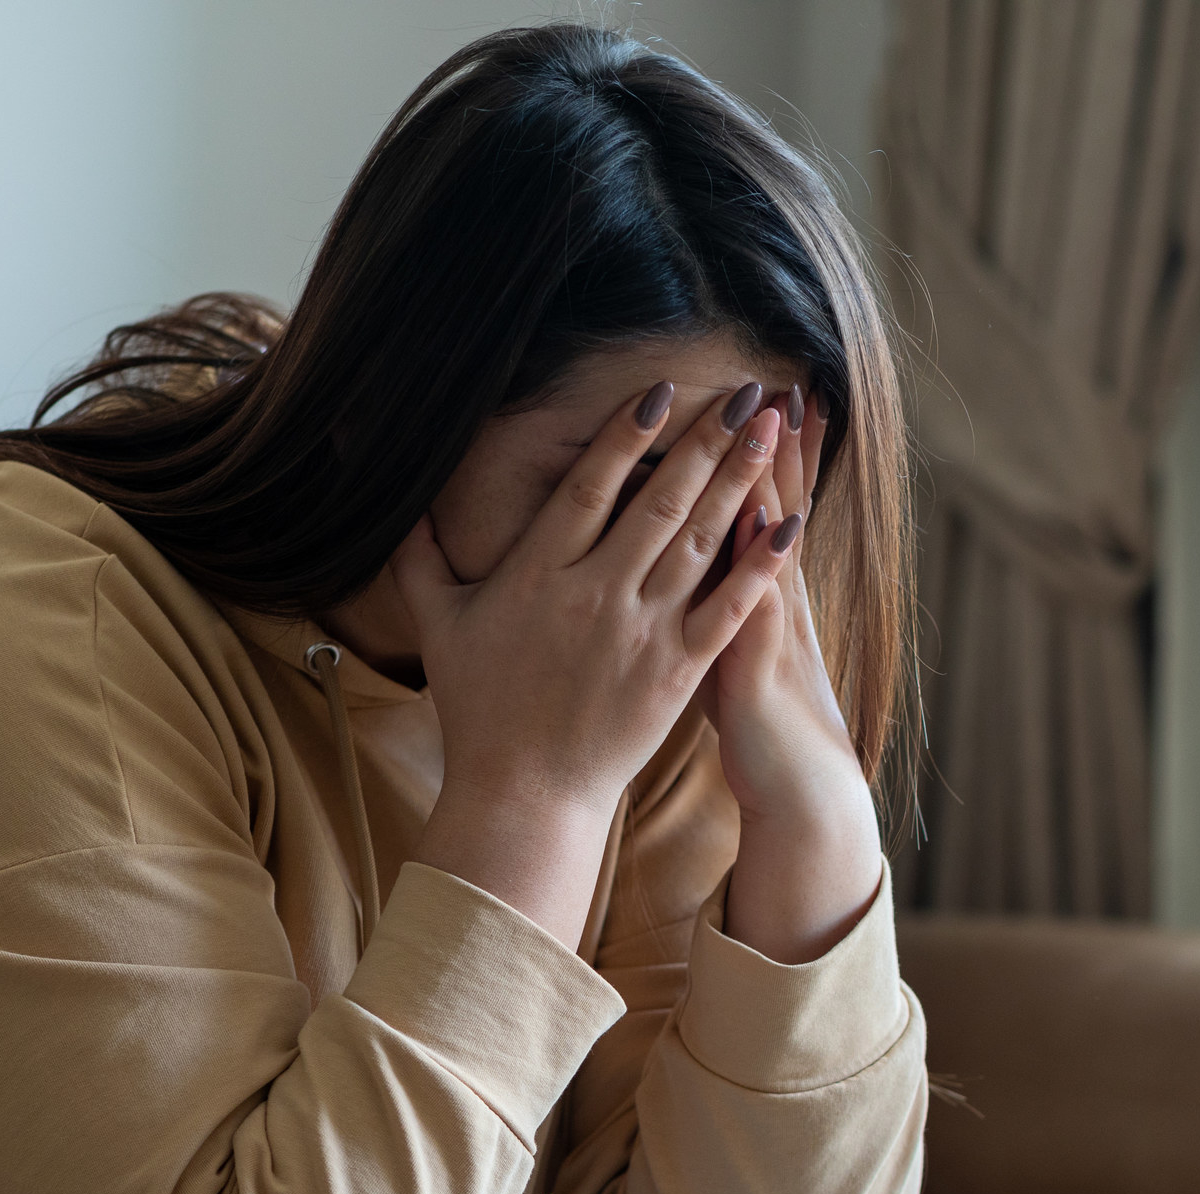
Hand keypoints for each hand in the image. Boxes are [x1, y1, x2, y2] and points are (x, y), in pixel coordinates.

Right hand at [395, 381, 795, 940]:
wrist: (524, 795)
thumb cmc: (478, 712)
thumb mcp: (438, 629)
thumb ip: (421, 561)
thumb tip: (408, 508)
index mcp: (537, 574)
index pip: (587, 487)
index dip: (625, 436)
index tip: (660, 392)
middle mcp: (595, 594)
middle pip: (659, 501)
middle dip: (704, 441)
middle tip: (743, 392)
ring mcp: (642, 632)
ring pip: (699, 542)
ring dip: (739, 482)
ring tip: (771, 431)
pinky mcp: (678, 672)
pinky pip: (729, 608)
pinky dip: (763, 564)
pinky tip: (792, 523)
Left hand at [708, 388, 886, 963]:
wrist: (806, 793)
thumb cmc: (764, 732)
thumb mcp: (740, 661)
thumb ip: (719, 610)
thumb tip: (693, 575)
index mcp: (764, 595)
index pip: (765, 507)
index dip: (768, 454)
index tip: (770, 394)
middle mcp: (773, 599)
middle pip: (774, 504)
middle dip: (776, 444)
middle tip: (782, 376)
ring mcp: (770, 625)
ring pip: (770, 536)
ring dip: (772, 476)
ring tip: (775, 416)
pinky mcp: (757, 660)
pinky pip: (754, 595)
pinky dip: (755, 552)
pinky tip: (750, 510)